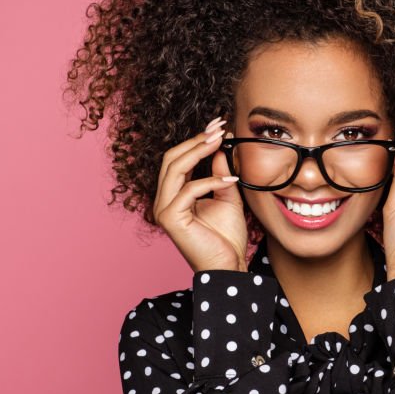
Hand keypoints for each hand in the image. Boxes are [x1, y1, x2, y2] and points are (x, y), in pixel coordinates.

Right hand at [153, 117, 247, 272]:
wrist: (229, 267)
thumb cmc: (226, 238)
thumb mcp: (228, 197)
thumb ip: (221, 174)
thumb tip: (219, 148)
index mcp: (174, 195)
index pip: (178, 159)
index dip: (197, 140)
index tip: (218, 126)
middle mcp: (163, 200)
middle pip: (171, 158)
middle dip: (196, 140)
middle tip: (219, 127)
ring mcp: (163, 210)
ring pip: (175, 168)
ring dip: (199, 151)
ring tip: (221, 141)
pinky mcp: (170, 219)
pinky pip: (188, 190)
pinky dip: (211, 181)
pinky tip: (231, 180)